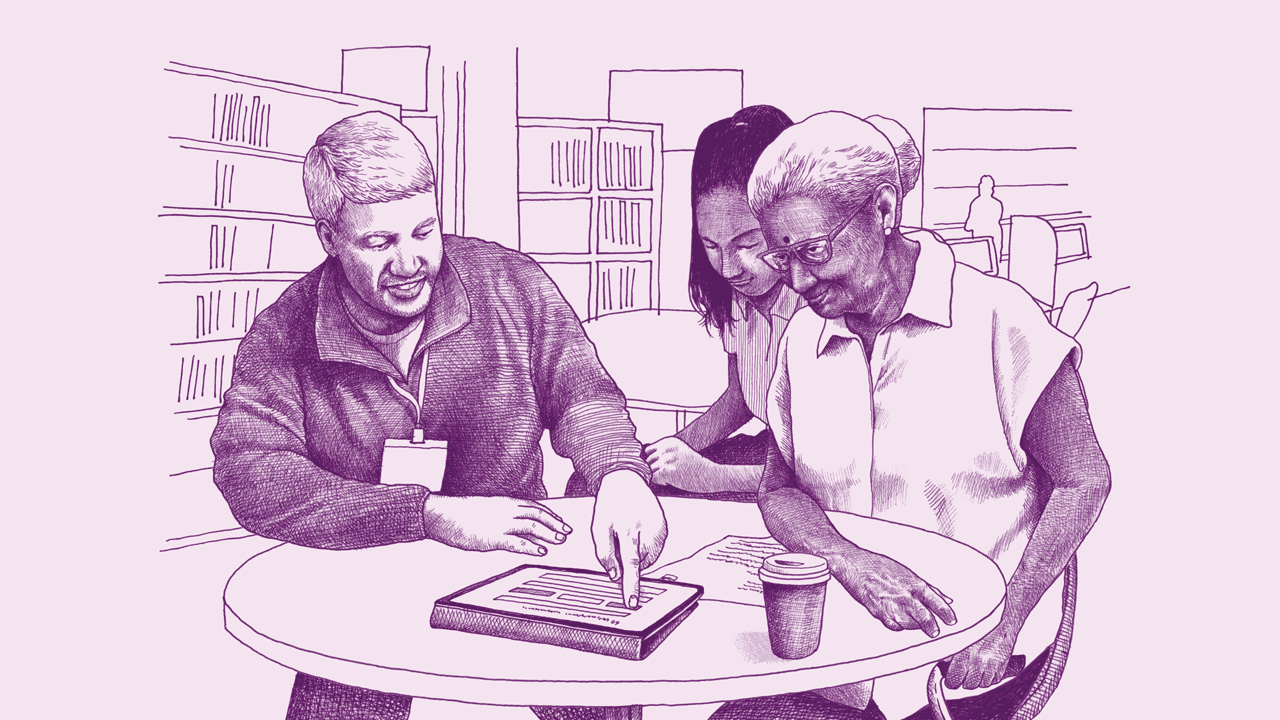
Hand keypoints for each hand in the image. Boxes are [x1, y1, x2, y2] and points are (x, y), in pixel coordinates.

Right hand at [422, 495, 570, 555]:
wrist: (442, 514)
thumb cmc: (460, 513)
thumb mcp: (486, 508)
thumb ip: (502, 513)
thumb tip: (514, 521)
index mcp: (505, 502)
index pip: (534, 505)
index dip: (550, 514)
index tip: (560, 521)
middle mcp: (506, 510)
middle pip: (538, 514)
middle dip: (555, 523)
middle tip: (567, 531)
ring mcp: (500, 523)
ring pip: (532, 526)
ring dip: (548, 533)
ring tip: (560, 540)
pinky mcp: (492, 538)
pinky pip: (516, 543)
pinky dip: (531, 547)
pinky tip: (541, 551)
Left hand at [591, 470, 667, 608]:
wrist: (626, 480)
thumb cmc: (609, 505)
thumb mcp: (598, 527)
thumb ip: (604, 553)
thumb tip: (615, 575)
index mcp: (626, 528)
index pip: (630, 562)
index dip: (631, 584)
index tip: (632, 601)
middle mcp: (645, 527)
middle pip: (641, 561)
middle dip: (633, 570)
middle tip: (624, 561)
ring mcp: (658, 527)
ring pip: (649, 557)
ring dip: (638, 556)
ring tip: (627, 537)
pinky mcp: (664, 526)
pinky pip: (655, 549)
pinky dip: (645, 549)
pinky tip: (636, 535)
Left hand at [644, 437, 717, 491]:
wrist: (712, 474)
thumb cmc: (697, 467)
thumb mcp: (681, 452)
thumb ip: (665, 452)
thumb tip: (644, 460)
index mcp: (670, 441)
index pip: (649, 450)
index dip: (654, 460)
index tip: (663, 465)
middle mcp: (667, 448)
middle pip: (648, 461)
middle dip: (655, 469)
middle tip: (670, 474)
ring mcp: (666, 460)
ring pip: (650, 470)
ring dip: (658, 476)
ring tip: (672, 477)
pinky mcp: (667, 471)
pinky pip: (653, 478)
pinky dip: (660, 482)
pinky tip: (671, 481)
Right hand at [829, 546, 956, 636]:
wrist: (854, 565)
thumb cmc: (879, 566)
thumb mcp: (907, 572)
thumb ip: (928, 588)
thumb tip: (946, 598)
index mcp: (914, 583)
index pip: (935, 601)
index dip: (945, 612)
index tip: (951, 620)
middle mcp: (904, 595)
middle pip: (923, 617)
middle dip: (931, 627)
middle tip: (934, 632)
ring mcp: (891, 604)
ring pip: (909, 624)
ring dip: (914, 626)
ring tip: (915, 624)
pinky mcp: (878, 611)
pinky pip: (893, 625)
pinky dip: (897, 626)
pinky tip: (899, 622)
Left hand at [945, 621, 1017, 689]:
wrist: (1001, 622)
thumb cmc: (981, 628)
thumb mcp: (962, 637)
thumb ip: (951, 650)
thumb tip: (943, 661)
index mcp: (964, 655)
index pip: (954, 680)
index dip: (951, 682)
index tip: (950, 680)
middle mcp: (978, 663)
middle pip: (968, 685)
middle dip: (964, 682)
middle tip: (963, 675)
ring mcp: (991, 666)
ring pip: (982, 684)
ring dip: (978, 681)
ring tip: (976, 671)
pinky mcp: (1002, 667)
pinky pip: (994, 680)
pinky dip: (990, 678)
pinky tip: (987, 669)